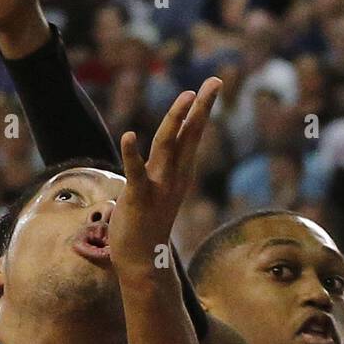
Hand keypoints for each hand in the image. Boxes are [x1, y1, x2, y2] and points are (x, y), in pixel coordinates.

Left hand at [111, 78, 222, 278]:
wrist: (142, 263)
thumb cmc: (146, 228)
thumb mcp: (158, 192)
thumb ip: (159, 172)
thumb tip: (156, 160)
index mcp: (179, 174)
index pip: (192, 135)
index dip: (201, 109)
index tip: (211, 85)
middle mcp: (174, 177)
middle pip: (190, 135)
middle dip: (201, 107)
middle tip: (214, 81)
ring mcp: (158, 187)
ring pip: (169, 146)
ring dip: (176, 120)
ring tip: (186, 96)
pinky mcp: (138, 198)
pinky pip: (136, 173)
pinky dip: (131, 154)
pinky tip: (128, 135)